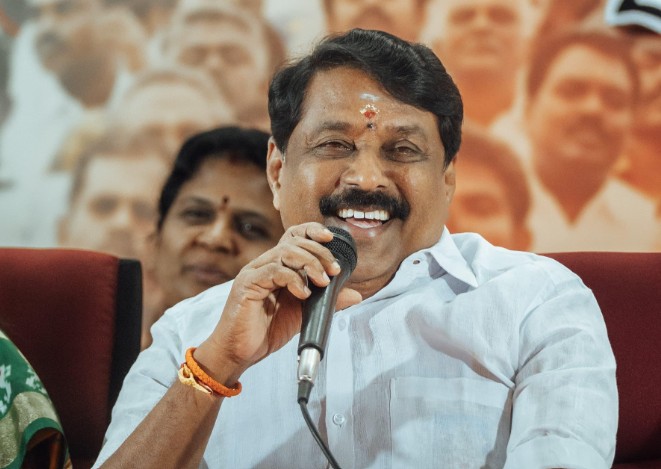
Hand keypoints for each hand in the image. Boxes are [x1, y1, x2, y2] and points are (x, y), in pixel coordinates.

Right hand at [195, 223, 361, 383]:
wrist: (238, 353)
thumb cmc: (266, 331)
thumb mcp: (303, 314)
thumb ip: (326, 302)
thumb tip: (355, 295)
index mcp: (276, 267)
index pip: (293, 236)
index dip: (312, 231)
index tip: (331, 239)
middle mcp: (264, 264)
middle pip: (293, 242)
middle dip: (319, 253)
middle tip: (334, 271)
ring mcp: (254, 272)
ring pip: (284, 252)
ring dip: (309, 264)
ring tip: (322, 282)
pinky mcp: (247, 285)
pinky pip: (274, 271)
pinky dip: (293, 280)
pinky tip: (303, 294)